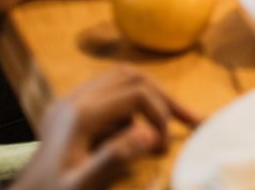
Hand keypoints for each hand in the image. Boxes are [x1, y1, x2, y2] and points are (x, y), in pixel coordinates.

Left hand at [9, 68, 196, 189]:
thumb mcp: (81, 186)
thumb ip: (114, 159)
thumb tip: (151, 136)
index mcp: (82, 115)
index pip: (138, 94)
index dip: (160, 115)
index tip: (164, 146)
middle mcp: (76, 99)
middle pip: (132, 76)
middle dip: (162, 98)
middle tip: (187, 120)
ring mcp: (69, 101)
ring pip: (120, 78)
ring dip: (146, 97)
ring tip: (165, 122)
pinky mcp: (67, 108)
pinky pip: (106, 91)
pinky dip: (128, 104)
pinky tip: (134, 131)